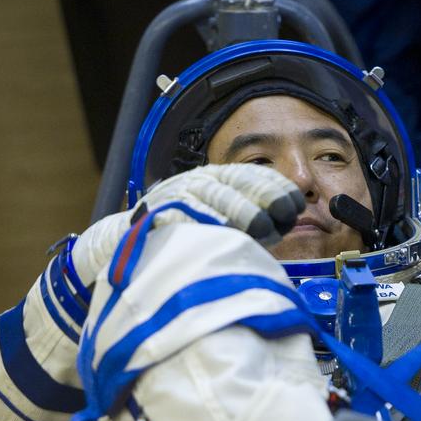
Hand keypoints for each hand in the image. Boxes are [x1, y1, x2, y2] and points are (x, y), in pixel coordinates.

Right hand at [70, 163, 304, 287]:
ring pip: (212, 199)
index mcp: (214, 182)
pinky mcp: (156, 216)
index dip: (274, 187)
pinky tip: (222, 232)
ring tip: (261, 226)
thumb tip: (281, 228)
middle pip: (234, 184)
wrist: (125, 246)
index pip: (249, 175)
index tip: (295, 202)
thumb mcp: (220, 224)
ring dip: (239, 212)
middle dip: (262, 197)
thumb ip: (249, 224)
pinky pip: (182, 217)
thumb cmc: (183, 240)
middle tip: (285, 214)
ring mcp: (174, 197)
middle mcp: (195, 183)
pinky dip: (202, 223)